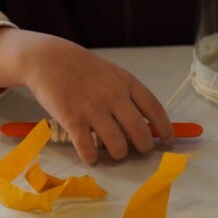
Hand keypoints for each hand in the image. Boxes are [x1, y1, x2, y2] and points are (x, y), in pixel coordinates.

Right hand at [0, 27, 172, 163]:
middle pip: (139, 131)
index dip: (165, 128)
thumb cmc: (82, 68)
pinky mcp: (72, 120)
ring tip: (116, 153)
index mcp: (126, 82)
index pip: (154, 108)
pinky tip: (92, 157)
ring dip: (119, 154)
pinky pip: (88, 148)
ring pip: (117, 145)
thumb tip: (145, 123)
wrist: (47, 59)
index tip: (169, 140)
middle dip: (144, 147)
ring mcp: (92, 109)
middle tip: (141, 151)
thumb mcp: (111, 73)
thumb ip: (127, 94)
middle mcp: (113, 96)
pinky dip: (93, 158)